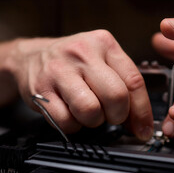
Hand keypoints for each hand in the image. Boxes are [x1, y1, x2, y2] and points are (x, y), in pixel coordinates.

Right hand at [9, 30, 153, 139]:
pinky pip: (67, 122)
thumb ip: (122, 86)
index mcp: (103, 43)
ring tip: (88, 112)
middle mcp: (82, 53)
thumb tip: (139, 122)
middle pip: (116, 96)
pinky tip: (70, 114)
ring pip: (91, 111)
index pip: (134, 81)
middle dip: (117, 116)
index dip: (142, 111)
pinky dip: (73, 126)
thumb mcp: (101, 61)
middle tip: (110, 116)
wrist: (30, 56)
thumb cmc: (71, 62)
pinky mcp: (41, 90)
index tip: (143, 129)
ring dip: (93, 121)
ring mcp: (59, 71)